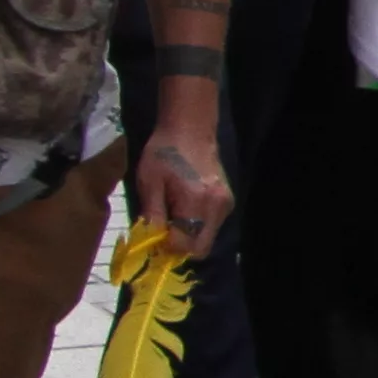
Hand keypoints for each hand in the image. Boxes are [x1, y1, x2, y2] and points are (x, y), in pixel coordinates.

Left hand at [135, 127, 232, 254]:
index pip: (185, 244)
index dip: (166, 248)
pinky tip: (184, 211)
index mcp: (197, 201)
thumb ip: (151, 214)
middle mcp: (217, 207)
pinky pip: (211, 228)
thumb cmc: (164, 153)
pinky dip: (196, 228)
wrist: (190, 129)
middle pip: (200, 248)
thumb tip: (151, 242)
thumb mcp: (149, 182)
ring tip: (171, 219)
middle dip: (179, 248)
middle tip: (162, 234)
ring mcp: (226, 205)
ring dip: (187, 238)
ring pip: (206, 240)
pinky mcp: (227, 203)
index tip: (152, 240)